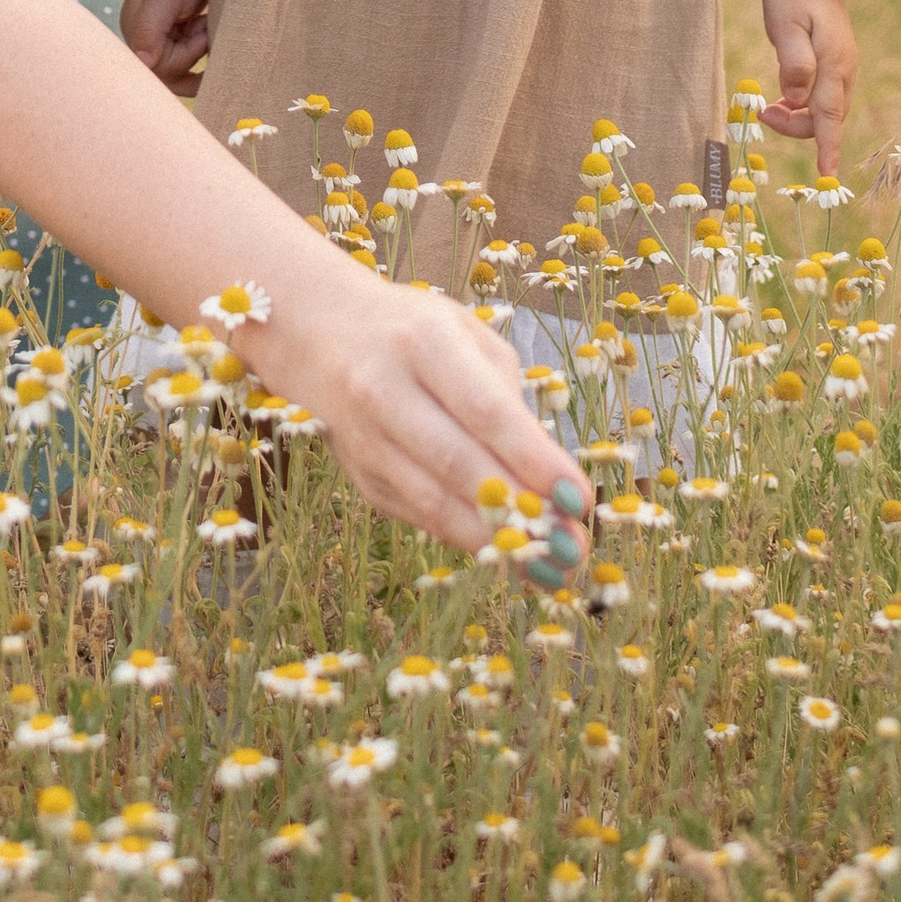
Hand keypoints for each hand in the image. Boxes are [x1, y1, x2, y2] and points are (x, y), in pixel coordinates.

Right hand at [121, 0, 210, 88]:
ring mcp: (156, 39)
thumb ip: (149, 28)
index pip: (157, 67)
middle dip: (192, 54)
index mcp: (136, 29)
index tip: (201, 31)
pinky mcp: (171, 37)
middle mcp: (142, 38)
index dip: (184, 56)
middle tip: (204, 26)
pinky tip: (205, 33)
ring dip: (197, 55)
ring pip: (176, 71)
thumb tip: (141, 62)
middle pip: (166, 73)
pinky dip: (198, 52)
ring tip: (205, 27)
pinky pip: (182, 60)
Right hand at [256, 274, 591, 581]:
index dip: (533, 459)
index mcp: (424, 341)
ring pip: (435, 504)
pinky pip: (420, 516)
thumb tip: (548, 477)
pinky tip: (506, 551)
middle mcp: (385, 389)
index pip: (485, 410)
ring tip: (549, 569)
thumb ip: (508, 399)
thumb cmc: (416, 332)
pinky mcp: (361, 476)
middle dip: (522, 514)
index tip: (578, 497)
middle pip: (459, 465)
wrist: (322, 333)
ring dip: (498, 542)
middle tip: (574, 548)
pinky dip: (466, 537)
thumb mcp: (467, 338)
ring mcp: (365, 438)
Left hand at [761, 0, 856, 174]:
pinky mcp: (834, 64)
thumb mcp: (786, 25)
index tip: (825, 175)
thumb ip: (794, 64)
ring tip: (768, 107)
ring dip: (799, 118)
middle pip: (827, 119)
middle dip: (797, 128)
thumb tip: (796, 101)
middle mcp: (843, 71)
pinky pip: (823, 98)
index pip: (830, 116)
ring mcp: (842, 68)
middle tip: (764, 112)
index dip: (828, 148)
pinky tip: (783, 99)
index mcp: (834, 64)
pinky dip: (803, 107)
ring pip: (825, 111)